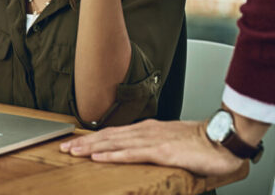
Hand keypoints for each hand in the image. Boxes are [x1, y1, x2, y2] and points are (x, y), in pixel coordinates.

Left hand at [58, 119, 244, 176]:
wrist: (223, 138)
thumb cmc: (201, 142)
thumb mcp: (171, 142)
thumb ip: (153, 145)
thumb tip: (139, 151)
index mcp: (147, 129)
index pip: (113, 133)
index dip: (92, 138)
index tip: (74, 142)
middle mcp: (145, 131)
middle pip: (107, 136)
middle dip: (83, 142)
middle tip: (64, 147)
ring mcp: (152, 140)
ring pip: (114, 143)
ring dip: (91, 148)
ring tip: (73, 152)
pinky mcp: (161, 151)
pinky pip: (132, 153)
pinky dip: (113, 155)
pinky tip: (98, 157)